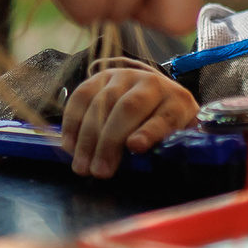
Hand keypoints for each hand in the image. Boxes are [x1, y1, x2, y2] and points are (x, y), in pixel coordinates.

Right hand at [61, 63, 199, 178]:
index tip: (135, 147)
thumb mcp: (173, 140)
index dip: (149, 132)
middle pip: (129, 108)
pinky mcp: (102, 76)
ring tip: (81, 166)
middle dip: (110, 141)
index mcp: (178, 102)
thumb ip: (164, 150)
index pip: (165, 116)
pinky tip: (69, 145)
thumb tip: (147, 164)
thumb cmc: (164, 128)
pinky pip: (82, 95)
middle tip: (99, 171)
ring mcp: (126, 76)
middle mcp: (153, 83)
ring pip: (102, 102)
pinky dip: (72, 122)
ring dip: (88, 138)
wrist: (155, 96)